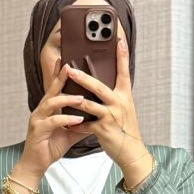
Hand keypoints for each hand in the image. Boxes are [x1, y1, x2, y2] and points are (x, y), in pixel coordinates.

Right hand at [14, 58, 89, 185]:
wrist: (37, 165)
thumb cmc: (51, 147)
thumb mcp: (71, 133)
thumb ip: (83, 123)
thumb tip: (99, 116)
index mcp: (49, 109)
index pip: (55, 88)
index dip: (60, 75)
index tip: (67, 62)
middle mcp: (41, 110)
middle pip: (51, 90)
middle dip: (60, 78)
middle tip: (70, 67)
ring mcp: (38, 119)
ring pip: (51, 103)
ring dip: (67, 99)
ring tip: (81, 98)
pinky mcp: (38, 131)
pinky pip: (53, 121)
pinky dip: (66, 119)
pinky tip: (78, 119)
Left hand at [62, 25, 153, 186]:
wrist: (132, 152)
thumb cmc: (126, 130)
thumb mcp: (125, 109)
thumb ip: (115, 96)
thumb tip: (103, 85)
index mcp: (125, 96)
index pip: (124, 72)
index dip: (122, 56)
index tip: (119, 41)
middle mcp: (118, 103)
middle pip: (98, 86)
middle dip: (82, 77)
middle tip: (69, 68)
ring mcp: (110, 116)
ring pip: (88, 105)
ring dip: (73, 99)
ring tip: (61, 94)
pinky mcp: (103, 130)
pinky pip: (85, 125)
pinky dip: (75, 125)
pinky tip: (67, 125)